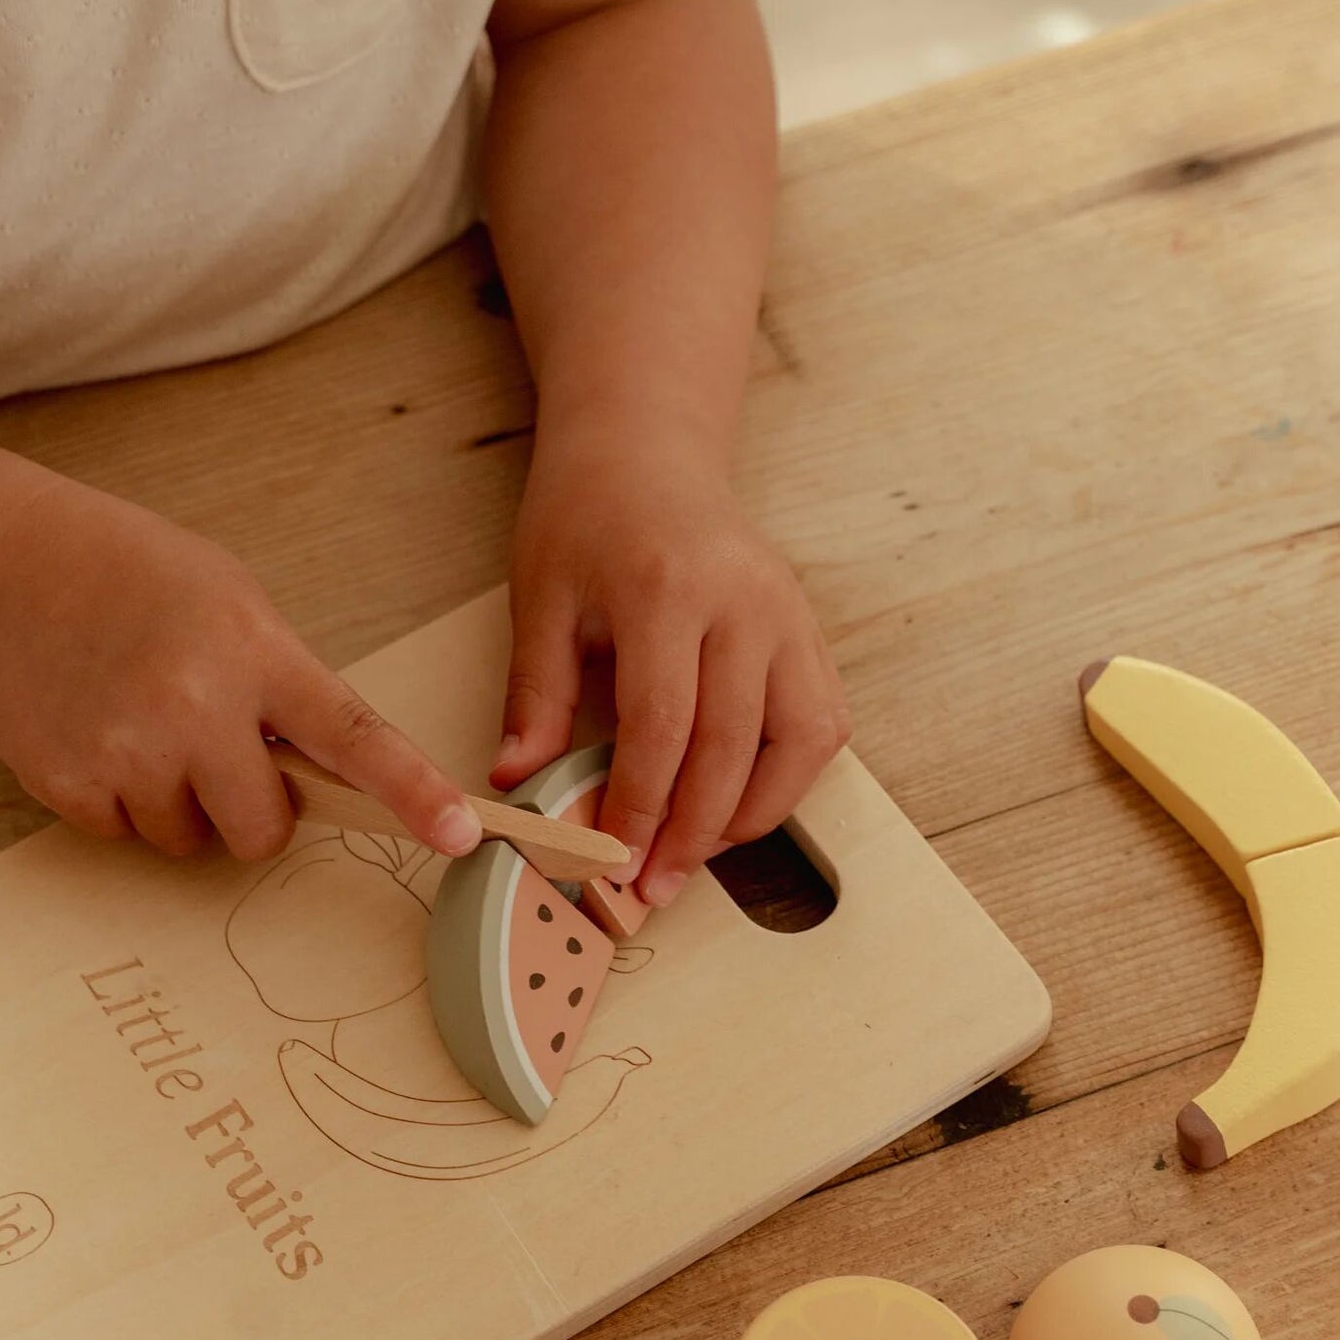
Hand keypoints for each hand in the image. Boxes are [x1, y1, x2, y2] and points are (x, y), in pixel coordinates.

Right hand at [0, 488, 479, 861]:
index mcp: (256, 653)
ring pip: (190, 840)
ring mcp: (127, 749)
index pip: (353, 737)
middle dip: (252, 808)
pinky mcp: (68, 781)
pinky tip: (98, 730)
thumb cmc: (139, 581)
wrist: (7, 564)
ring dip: (179, 801)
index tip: (463, 832)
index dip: (414, 791)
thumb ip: (288, 687)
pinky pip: (124, 834)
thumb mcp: (238, 604)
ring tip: (142, 721)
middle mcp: (195, 706)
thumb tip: (332, 779)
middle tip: (214, 747)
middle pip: (263, 829)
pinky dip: (118, 799)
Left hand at [491, 434, 849, 905]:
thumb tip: (517, 782)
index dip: (641, 807)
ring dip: (753, 813)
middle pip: (732, 746)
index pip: (662, 727)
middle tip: (655, 887)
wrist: (648, 452)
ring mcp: (788, 616)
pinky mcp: (808, 629)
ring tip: (698, 852)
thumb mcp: (540, 598)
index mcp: (667, 590)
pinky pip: (822, 721)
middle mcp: (744, 603)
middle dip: (692, 832)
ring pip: (801, 742)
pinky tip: (738, 802)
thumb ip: (535, 694)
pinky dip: (788, 775)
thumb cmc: (587, 518)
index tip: (615, 860)